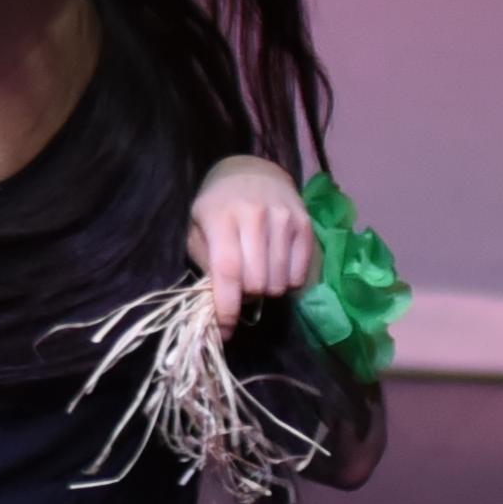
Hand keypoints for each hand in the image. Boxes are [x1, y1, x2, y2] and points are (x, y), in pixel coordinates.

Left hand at [185, 154, 315, 326]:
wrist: (252, 173)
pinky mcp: (305, 224)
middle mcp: (255, 216)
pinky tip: (277, 270)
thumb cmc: (217, 208)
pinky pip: (300, 273)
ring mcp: (284, 219)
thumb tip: (216, 307)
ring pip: (279, 281)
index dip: (226, 307)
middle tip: (241, 288)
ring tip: (258, 276)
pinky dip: (288, 282)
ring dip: (267, 290)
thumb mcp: (197, 229)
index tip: (225, 331)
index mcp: (221, 218)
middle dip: (246, 296)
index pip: (227, 271)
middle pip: (256, 282)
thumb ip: (205, 264)